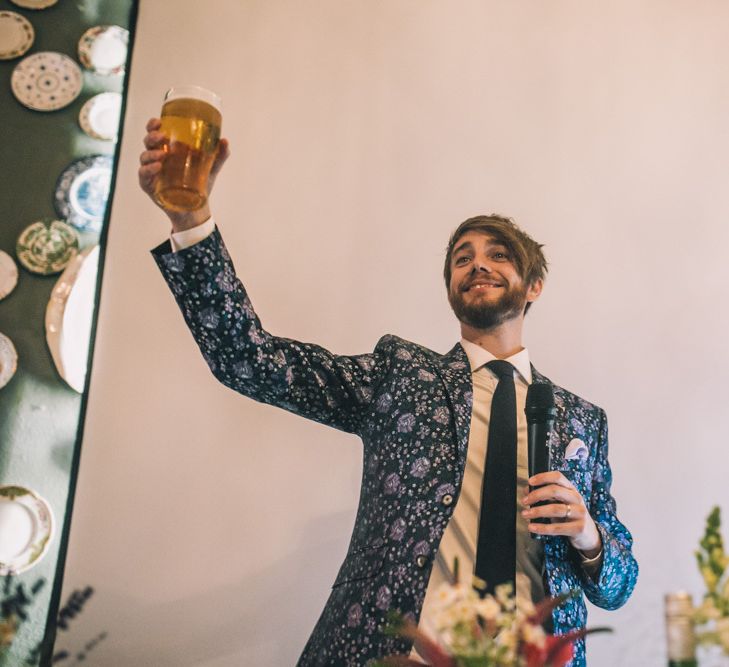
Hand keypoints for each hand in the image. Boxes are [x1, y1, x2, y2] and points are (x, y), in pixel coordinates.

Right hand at [138, 117, 229, 232]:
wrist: (196, 209)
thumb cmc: (200, 186)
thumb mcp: (211, 168)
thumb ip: (219, 155)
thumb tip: (225, 141)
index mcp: (168, 149)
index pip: (156, 132)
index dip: (153, 125)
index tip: (159, 121)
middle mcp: (157, 158)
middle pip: (148, 142)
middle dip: (152, 136)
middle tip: (162, 136)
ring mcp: (151, 172)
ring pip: (144, 157)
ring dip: (151, 154)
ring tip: (162, 155)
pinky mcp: (148, 186)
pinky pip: (143, 175)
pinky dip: (148, 170)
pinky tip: (157, 167)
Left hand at [522, 471, 600, 556]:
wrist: (589, 534)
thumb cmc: (570, 515)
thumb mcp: (560, 503)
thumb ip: (545, 496)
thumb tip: (526, 491)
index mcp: (571, 489)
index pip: (558, 477)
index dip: (543, 477)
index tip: (530, 481)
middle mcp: (576, 498)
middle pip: (555, 490)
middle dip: (536, 495)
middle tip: (524, 501)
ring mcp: (579, 513)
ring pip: (555, 509)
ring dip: (537, 511)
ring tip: (525, 514)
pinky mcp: (579, 528)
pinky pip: (557, 528)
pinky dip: (542, 528)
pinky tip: (532, 527)